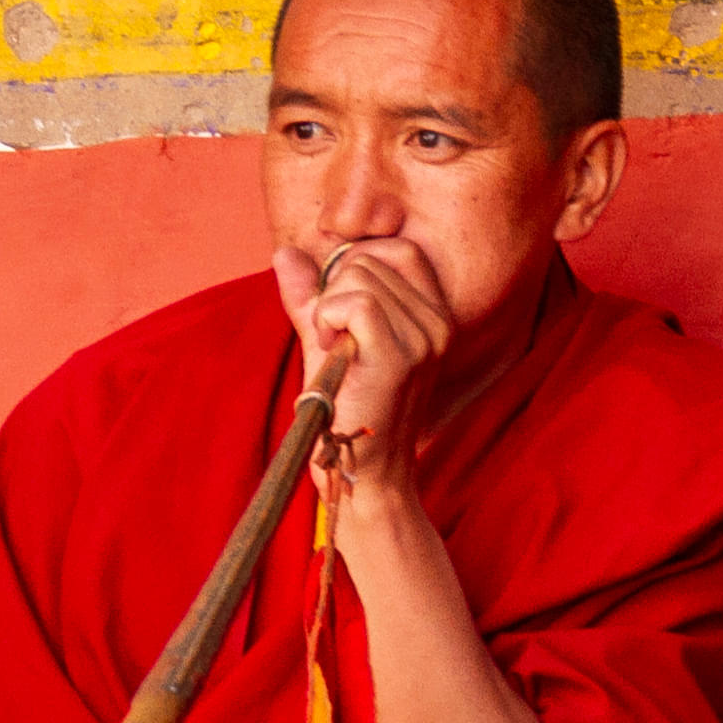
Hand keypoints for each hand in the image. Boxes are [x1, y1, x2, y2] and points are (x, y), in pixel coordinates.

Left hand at [274, 235, 455, 480]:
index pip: (401, 250)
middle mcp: (437, 323)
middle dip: (335, 287)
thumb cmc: (348, 410)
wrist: (364, 473)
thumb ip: (311, 294)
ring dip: (327, 305)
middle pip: (373, 258)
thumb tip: (285, 252)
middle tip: (329, 333)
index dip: (356, 259)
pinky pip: (355, 303)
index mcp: (433, 316)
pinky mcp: (398, 358)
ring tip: (330, 345)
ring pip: (360, 276)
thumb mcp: (329, 340)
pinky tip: (327, 346)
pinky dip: (327, 315)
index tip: (334, 301)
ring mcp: (423, 340)